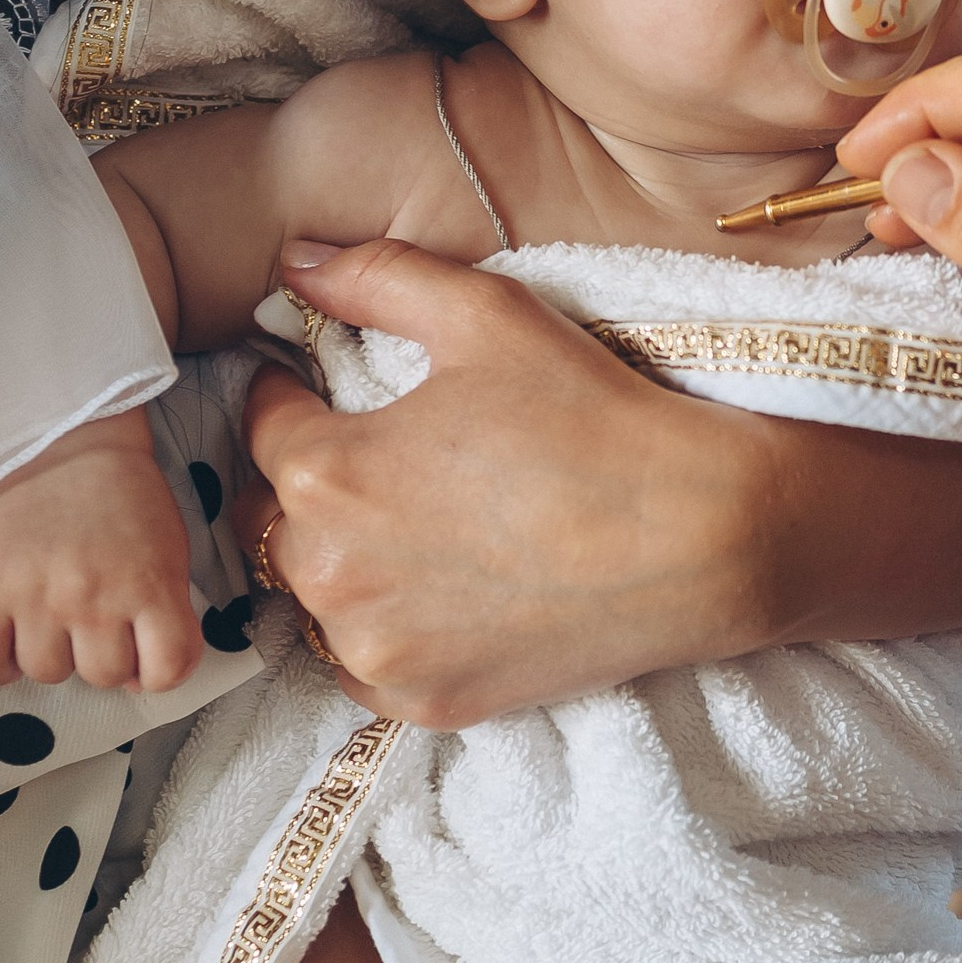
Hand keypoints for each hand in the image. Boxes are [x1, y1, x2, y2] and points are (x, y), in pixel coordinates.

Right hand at [0, 415, 203, 693]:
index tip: (144, 653)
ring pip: (49, 674)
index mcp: (150, 585)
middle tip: (94, 620)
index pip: (166, 672)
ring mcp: (39, 595)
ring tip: (53, 619)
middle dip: (103, 656)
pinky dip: (0, 665)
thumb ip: (165, 614)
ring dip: (53, 655)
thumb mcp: (169, 551)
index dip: (157, 672)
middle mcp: (95, 597)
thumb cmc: (126, 500)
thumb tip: (137, 680)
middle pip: (104, 677)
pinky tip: (13, 640)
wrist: (66, 441)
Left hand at [240, 238, 766, 725]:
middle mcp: (331, 574)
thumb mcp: (487, 315)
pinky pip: (362, 664)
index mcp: (327, 473)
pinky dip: (383, 630)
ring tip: (408, 523)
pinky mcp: (424, 702)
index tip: (316, 386)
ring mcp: (376, 650)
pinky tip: (437, 590)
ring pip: (314, 597)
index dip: (289, 395)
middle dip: (305, 481)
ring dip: (341, 559)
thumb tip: (292, 260)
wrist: (700, 538)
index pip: (262, 425)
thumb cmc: (593, 417)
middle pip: (274, 518)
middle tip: (370, 455)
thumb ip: (375, 278)